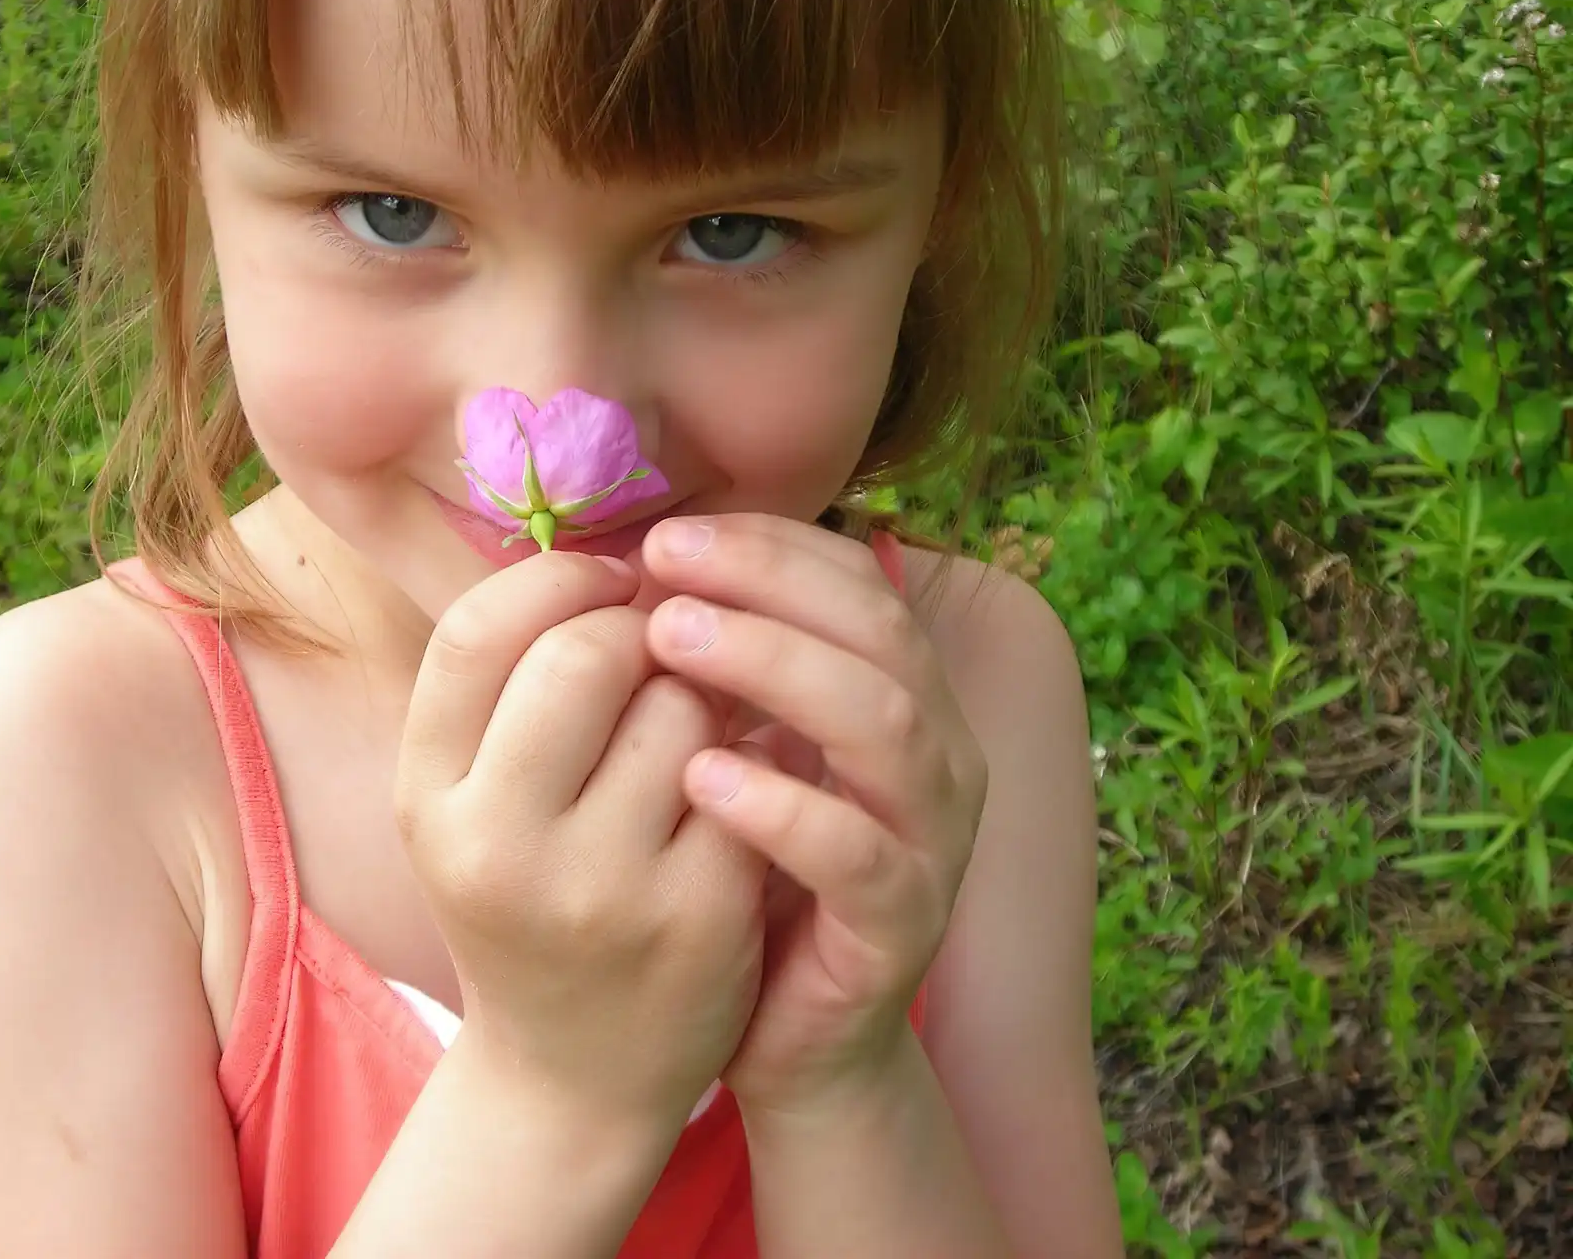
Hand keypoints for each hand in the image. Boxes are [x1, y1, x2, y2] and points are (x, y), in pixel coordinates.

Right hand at [395, 550, 768, 1129]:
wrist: (574, 1070)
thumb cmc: (526, 896)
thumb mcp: (471, 796)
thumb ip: (509, 677)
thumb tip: (608, 543)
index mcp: (430, 797)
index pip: (478, 631)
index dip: (557, 581)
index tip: (608, 584)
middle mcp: (499, 846)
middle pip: (587, 655)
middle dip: (641, 635)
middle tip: (659, 659)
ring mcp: (602, 889)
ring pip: (683, 706)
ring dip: (702, 699)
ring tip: (689, 741)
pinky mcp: (698, 918)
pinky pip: (744, 774)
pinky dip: (748, 764)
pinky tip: (734, 795)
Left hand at [637, 513, 987, 1115]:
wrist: (794, 1040)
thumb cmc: (750, 878)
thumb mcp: (743, 752)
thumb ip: (725, 673)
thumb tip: (640, 565)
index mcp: (902, 698)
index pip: (857, 582)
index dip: (769, 546)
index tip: (665, 535)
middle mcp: (935, 755)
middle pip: (878, 631)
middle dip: (768, 582)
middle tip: (663, 566)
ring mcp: (930, 841)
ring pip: (885, 724)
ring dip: (776, 666)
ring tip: (672, 641)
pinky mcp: (902, 927)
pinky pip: (860, 856)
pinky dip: (785, 807)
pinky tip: (701, 777)